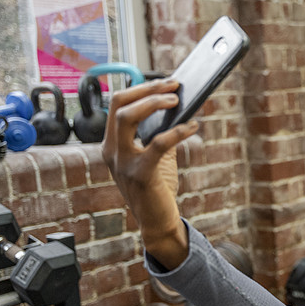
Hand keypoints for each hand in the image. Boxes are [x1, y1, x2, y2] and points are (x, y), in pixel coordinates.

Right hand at [101, 78, 198, 269]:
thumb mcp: (156, 156)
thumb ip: (160, 132)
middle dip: (147, 89)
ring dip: (153, 103)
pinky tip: (193, 126)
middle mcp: (111, 151)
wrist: (157, 222)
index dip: (141, 88)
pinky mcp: (140, 174)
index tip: (166, 83)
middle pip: (118, 104)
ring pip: (126, 117)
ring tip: (176, 100)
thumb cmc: (157, 188)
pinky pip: (157, 144)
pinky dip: (177, 131)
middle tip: (173, 85)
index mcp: (112, 144)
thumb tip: (179, 107)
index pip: (117, 104)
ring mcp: (122, 162)